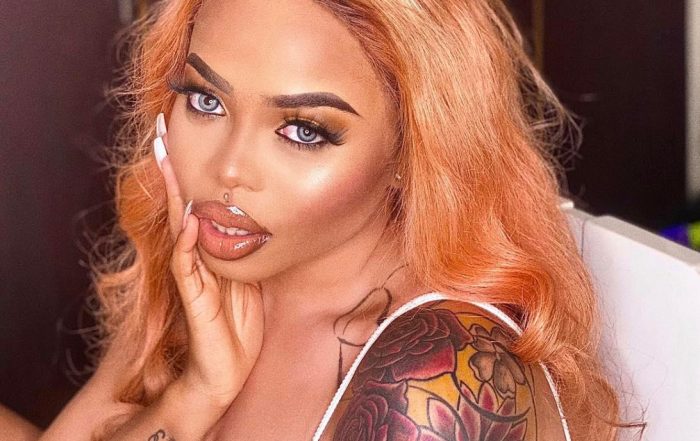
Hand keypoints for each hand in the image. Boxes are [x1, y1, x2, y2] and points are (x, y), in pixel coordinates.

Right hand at [153, 113, 263, 409]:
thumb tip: (254, 226)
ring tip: (168, 164)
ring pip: (180, 231)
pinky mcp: (195, 300)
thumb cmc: (238, 328)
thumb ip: (246, 256)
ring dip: (175, 199)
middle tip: (161, 137)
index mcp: (210, 256)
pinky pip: (188, 268)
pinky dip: (187, 245)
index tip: (180, 146)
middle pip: (182, 211)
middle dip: (173, 176)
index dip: (190, 180)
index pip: (196, 209)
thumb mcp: (250, 283)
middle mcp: (196, 262)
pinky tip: (188, 222)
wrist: (227, 371)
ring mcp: (193, 279)